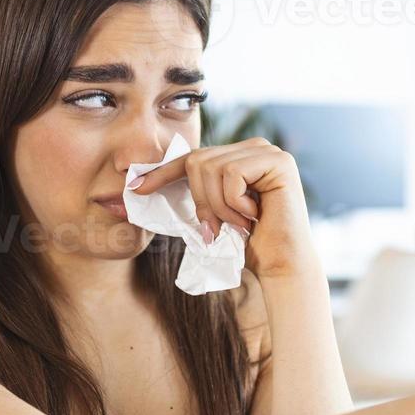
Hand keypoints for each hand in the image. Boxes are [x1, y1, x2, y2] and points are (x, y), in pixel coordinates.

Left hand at [126, 137, 316, 277]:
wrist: (279, 267)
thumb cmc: (247, 245)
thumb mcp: (211, 215)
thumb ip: (191, 195)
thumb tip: (140, 185)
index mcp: (238, 157)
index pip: (192, 158)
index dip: (163, 173)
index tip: (135, 189)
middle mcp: (254, 148)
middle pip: (197, 160)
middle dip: (201, 201)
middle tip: (216, 229)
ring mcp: (268, 151)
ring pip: (211, 167)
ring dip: (219, 206)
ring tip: (238, 224)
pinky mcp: (279, 161)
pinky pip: (232, 174)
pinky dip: (234, 203)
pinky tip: (253, 217)